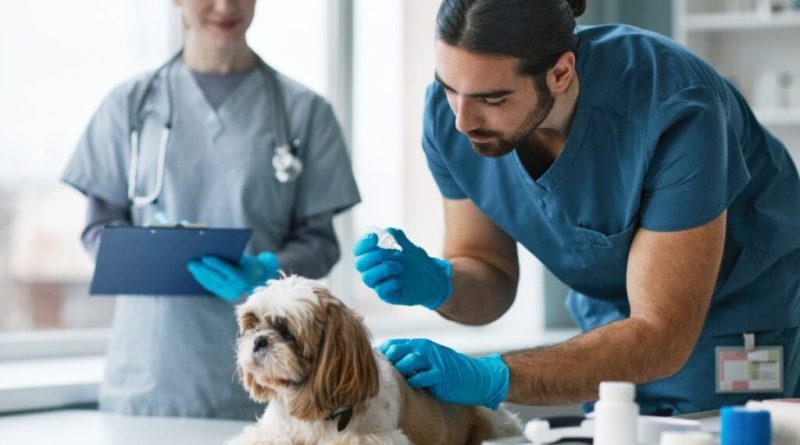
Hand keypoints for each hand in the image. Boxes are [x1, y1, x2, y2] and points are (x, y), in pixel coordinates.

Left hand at [187, 252, 278, 301]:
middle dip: (203, 269)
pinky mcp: (225, 296)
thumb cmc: (248, 264)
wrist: (257, 278)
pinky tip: (197, 273)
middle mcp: (236, 288)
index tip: (204, 257)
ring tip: (192, 266)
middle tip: (192, 262)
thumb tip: (210, 253)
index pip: (226, 269)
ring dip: (200, 275)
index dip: (215, 263)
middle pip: (216, 277)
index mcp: (242, 277)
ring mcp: (230, 293)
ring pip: (211, 283)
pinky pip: (211, 287)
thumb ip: (230, 257)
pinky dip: (203, 279)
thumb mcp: (243, 259)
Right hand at [353, 228, 451, 308]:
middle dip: (374, 256)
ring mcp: (379, 283)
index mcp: (376, 256)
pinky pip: (380, 290)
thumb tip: (387, 231)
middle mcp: (374, 270)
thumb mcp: (410, 247)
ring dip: (382, 269)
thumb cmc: (418, 263)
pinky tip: (400, 281)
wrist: (434, 279)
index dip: (363, 244)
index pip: (359, 250)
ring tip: (399, 267)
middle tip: (393, 253)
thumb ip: (398, 238)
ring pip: (367, 277)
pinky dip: (390, 282)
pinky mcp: (387, 295)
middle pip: (360, 264)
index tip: (374, 238)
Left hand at [378, 338, 509, 408]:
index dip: (382, 355)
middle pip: (396, 351)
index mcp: (421, 344)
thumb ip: (412, 357)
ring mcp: (433, 362)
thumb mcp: (431, 358)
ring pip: (407, 362)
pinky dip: (413, 383)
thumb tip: (388, 363)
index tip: (377, 366)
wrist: (477, 377)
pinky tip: (415, 387)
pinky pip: (419, 379)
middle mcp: (426, 349)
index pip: (393, 344)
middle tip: (386, 375)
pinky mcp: (440, 376)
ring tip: (400, 381)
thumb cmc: (450, 369)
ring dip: (400, 373)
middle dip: (388, 363)